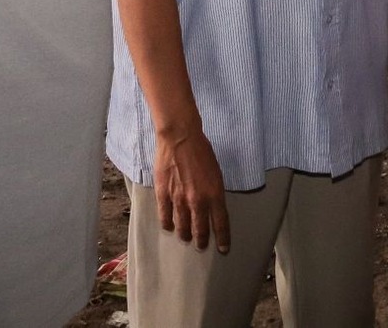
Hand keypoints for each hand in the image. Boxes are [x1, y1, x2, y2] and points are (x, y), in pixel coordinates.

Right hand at [153, 129, 229, 251]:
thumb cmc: (202, 151)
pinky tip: (169, 227)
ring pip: (182, 226)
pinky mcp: (163, 194)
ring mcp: (179, 200)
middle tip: (201, 245)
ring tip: (186, 238)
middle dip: (202, 241)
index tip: (223, 249)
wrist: (180, 138)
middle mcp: (198, 201)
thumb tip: (212, 206)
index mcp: (214, 194)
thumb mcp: (216, 172)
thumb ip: (214, 191)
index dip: (222, 239)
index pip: (220, 224)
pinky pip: (165, 216)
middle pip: (200, 229)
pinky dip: (167, 224)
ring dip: (185, 234)